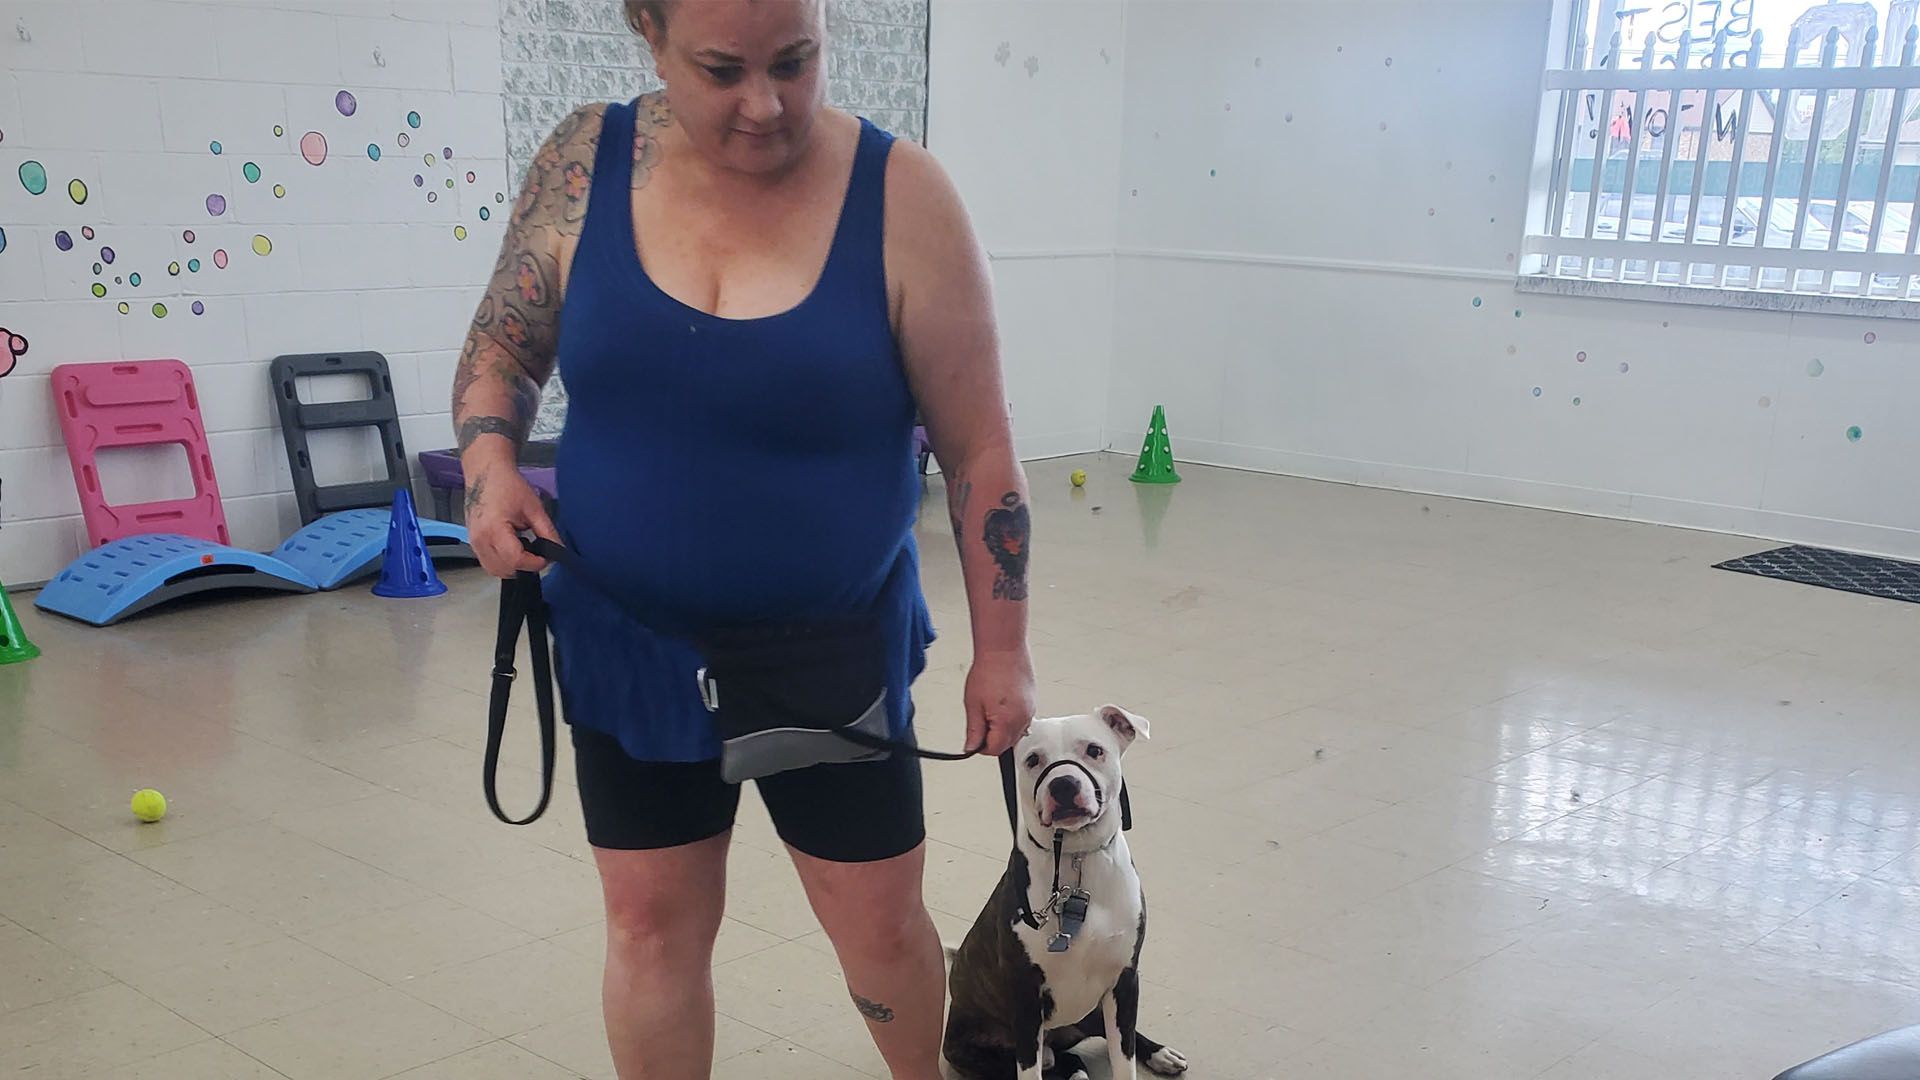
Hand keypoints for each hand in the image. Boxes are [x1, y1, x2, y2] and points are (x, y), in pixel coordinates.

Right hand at [463, 462, 557, 576]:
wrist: (485, 473)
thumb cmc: (508, 485)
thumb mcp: (534, 508)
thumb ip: (547, 532)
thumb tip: (558, 550)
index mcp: (494, 529)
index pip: (515, 560)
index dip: (534, 563)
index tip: (546, 557)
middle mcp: (480, 540)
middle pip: (505, 570)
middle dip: (525, 567)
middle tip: (537, 554)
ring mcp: (473, 542)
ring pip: (495, 570)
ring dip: (513, 567)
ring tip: (525, 549)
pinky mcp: (472, 542)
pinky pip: (488, 562)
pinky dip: (503, 562)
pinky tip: (513, 547)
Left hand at [964, 646, 1035, 756]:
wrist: (1004, 649)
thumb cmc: (989, 670)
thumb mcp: (973, 704)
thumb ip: (974, 730)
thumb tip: (971, 747)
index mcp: (1007, 722)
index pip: (994, 750)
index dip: (981, 747)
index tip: (975, 738)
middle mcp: (1023, 719)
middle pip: (1006, 744)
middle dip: (992, 738)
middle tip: (980, 719)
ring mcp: (1030, 711)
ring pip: (1015, 733)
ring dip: (1002, 729)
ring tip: (990, 708)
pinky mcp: (1032, 703)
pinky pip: (1022, 720)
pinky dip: (1011, 719)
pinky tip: (1001, 704)